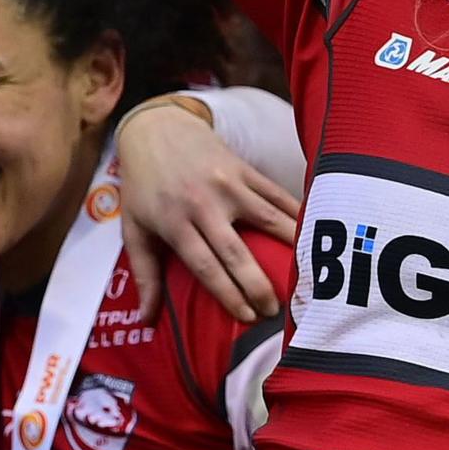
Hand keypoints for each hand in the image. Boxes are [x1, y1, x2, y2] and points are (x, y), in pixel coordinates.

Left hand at [112, 97, 293, 326]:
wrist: (156, 128)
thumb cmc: (143, 186)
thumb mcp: (134, 228)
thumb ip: (144, 274)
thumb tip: (146, 320)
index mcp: (174, 222)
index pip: (205, 266)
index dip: (228, 294)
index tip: (248, 316)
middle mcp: (203, 204)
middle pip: (236, 251)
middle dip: (258, 284)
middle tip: (276, 310)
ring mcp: (227, 183)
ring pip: (267, 220)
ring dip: (289, 250)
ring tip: (306, 276)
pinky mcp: (244, 169)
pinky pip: (276, 194)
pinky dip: (297, 213)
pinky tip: (314, 232)